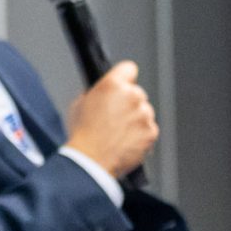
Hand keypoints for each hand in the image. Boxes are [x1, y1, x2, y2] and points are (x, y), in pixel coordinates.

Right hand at [63, 60, 157, 176]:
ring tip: (118, 134)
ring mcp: (144, 114)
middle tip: (115, 118)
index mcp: (113, 84)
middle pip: (137, 93)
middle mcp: (132, 96)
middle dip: (128, 103)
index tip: (123, 84)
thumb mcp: (80, 104)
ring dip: (136, 120)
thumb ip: (97, 93)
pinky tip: (125, 142)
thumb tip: (104, 94)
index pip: (129, 68)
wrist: (91, 161)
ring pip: (144, 112)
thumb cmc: (83, 135)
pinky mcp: (151, 132)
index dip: (124, 77)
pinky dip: (141, 135)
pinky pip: (149, 129)